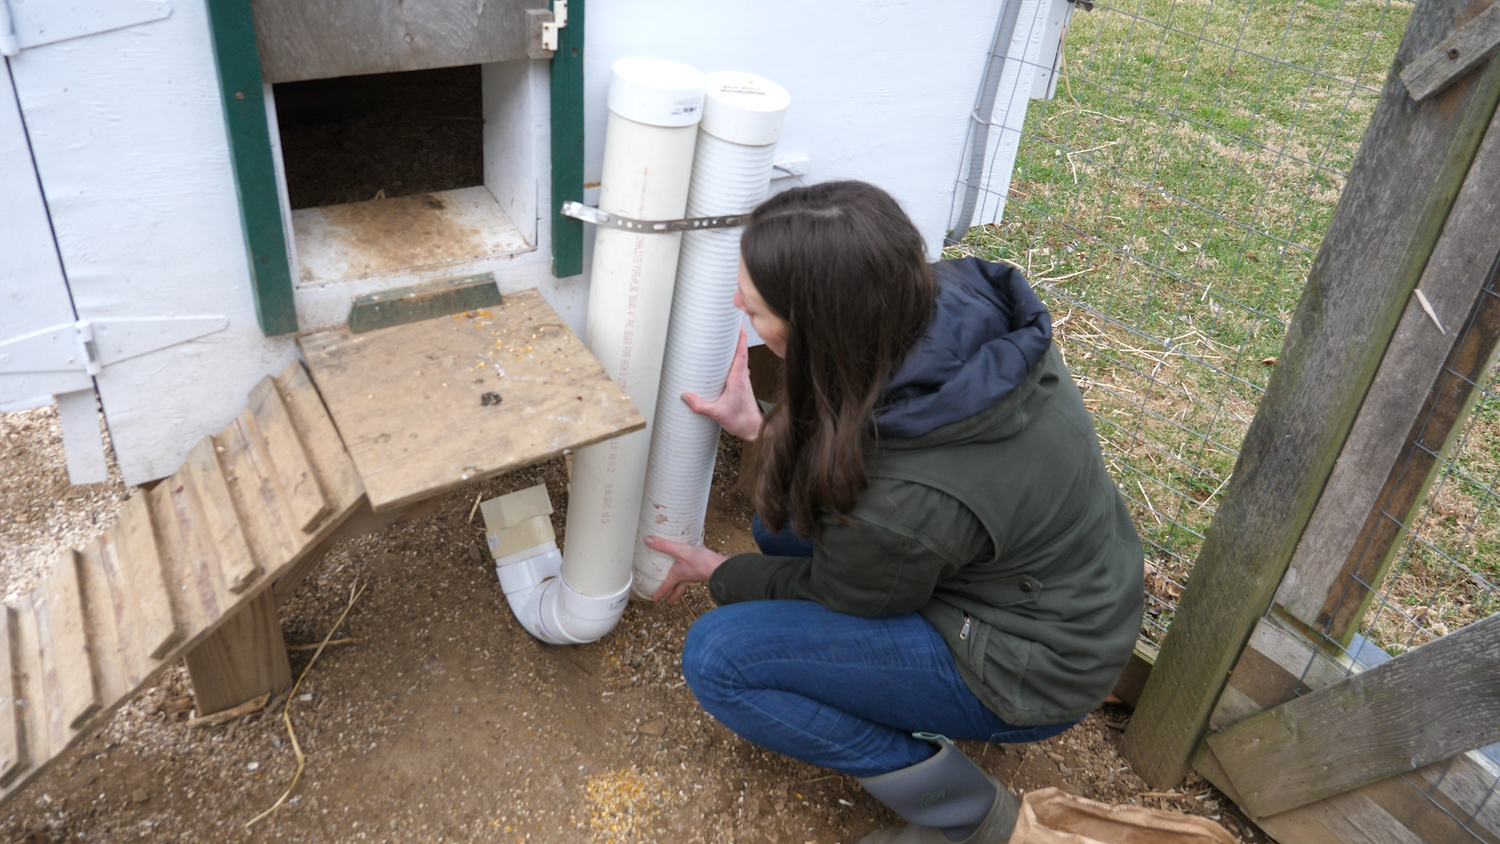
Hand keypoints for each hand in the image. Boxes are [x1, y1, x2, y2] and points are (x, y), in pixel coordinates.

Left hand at [646, 536, 727, 602]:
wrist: (718, 565)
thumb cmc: (699, 561)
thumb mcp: (679, 550)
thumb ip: (664, 545)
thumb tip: (647, 541)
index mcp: (677, 576)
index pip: (666, 587)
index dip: (660, 593)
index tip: (654, 600)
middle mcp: (686, 578)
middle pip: (678, 590)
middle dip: (673, 596)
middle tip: (668, 602)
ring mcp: (695, 576)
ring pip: (686, 584)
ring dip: (681, 587)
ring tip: (679, 586)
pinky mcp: (703, 571)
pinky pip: (694, 576)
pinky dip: (691, 577)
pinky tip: (692, 571)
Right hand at [681, 325, 762, 440]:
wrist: (753, 428)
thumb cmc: (742, 420)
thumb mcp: (718, 413)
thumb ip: (701, 406)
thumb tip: (686, 397)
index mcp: (738, 377)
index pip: (741, 351)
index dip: (740, 336)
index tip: (737, 323)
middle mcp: (741, 375)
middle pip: (739, 349)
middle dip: (734, 334)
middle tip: (726, 322)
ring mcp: (741, 378)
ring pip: (738, 356)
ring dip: (733, 345)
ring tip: (722, 334)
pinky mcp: (739, 383)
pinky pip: (736, 365)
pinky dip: (731, 356)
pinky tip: (722, 357)